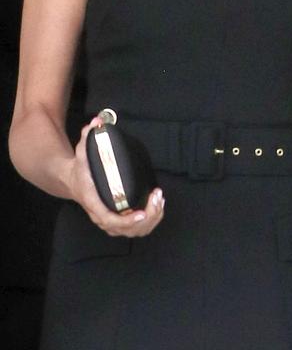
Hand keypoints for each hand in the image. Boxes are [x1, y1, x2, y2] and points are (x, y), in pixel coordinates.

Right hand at [66, 118, 164, 237]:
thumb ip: (89, 135)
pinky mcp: (117, 221)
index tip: (142, 213)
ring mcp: (109, 221)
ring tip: (159, 200)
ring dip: (151, 219)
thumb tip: (97, 121)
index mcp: (93, 202)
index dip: (127, 220)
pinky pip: (135, 229)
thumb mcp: (81, 150)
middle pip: (126, 229)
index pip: (109, 219)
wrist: (71, 181)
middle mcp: (101, 216)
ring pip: (133, 232)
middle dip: (147, 217)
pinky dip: (150, 221)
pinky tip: (158, 205)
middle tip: (157, 198)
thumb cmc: (79, 166)